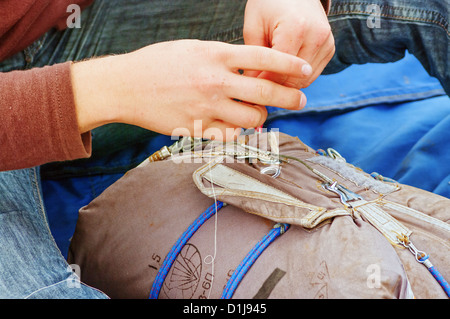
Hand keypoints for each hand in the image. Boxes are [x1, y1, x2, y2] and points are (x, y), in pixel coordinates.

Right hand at [71, 40, 311, 140]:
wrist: (126, 85)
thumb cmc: (158, 62)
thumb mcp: (193, 48)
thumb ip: (223, 57)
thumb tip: (249, 67)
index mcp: (216, 54)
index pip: (265, 56)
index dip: (290, 63)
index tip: (306, 69)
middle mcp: (216, 81)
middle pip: (266, 91)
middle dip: (290, 97)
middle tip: (301, 100)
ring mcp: (208, 107)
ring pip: (252, 118)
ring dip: (261, 116)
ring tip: (257, 113)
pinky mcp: (198, 127)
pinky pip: (231, 136)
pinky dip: (239, 133)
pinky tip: (235, 127)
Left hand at [244, 0, 334, 88]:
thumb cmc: (269, 5)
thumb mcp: (253, 25)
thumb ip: (253, 57)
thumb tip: (250, 85)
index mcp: (296, 28)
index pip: (280, 70)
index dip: (263, 83)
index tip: (249, 90)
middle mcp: (316, 36)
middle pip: (294, 79)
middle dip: (275, 87)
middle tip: (257, 90)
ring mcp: (327, 43)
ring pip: (304, 81)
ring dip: (286, 84)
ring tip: (269, 77)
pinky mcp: (330, 49)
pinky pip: (311, 76)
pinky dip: (296, 78)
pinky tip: (283, 70)